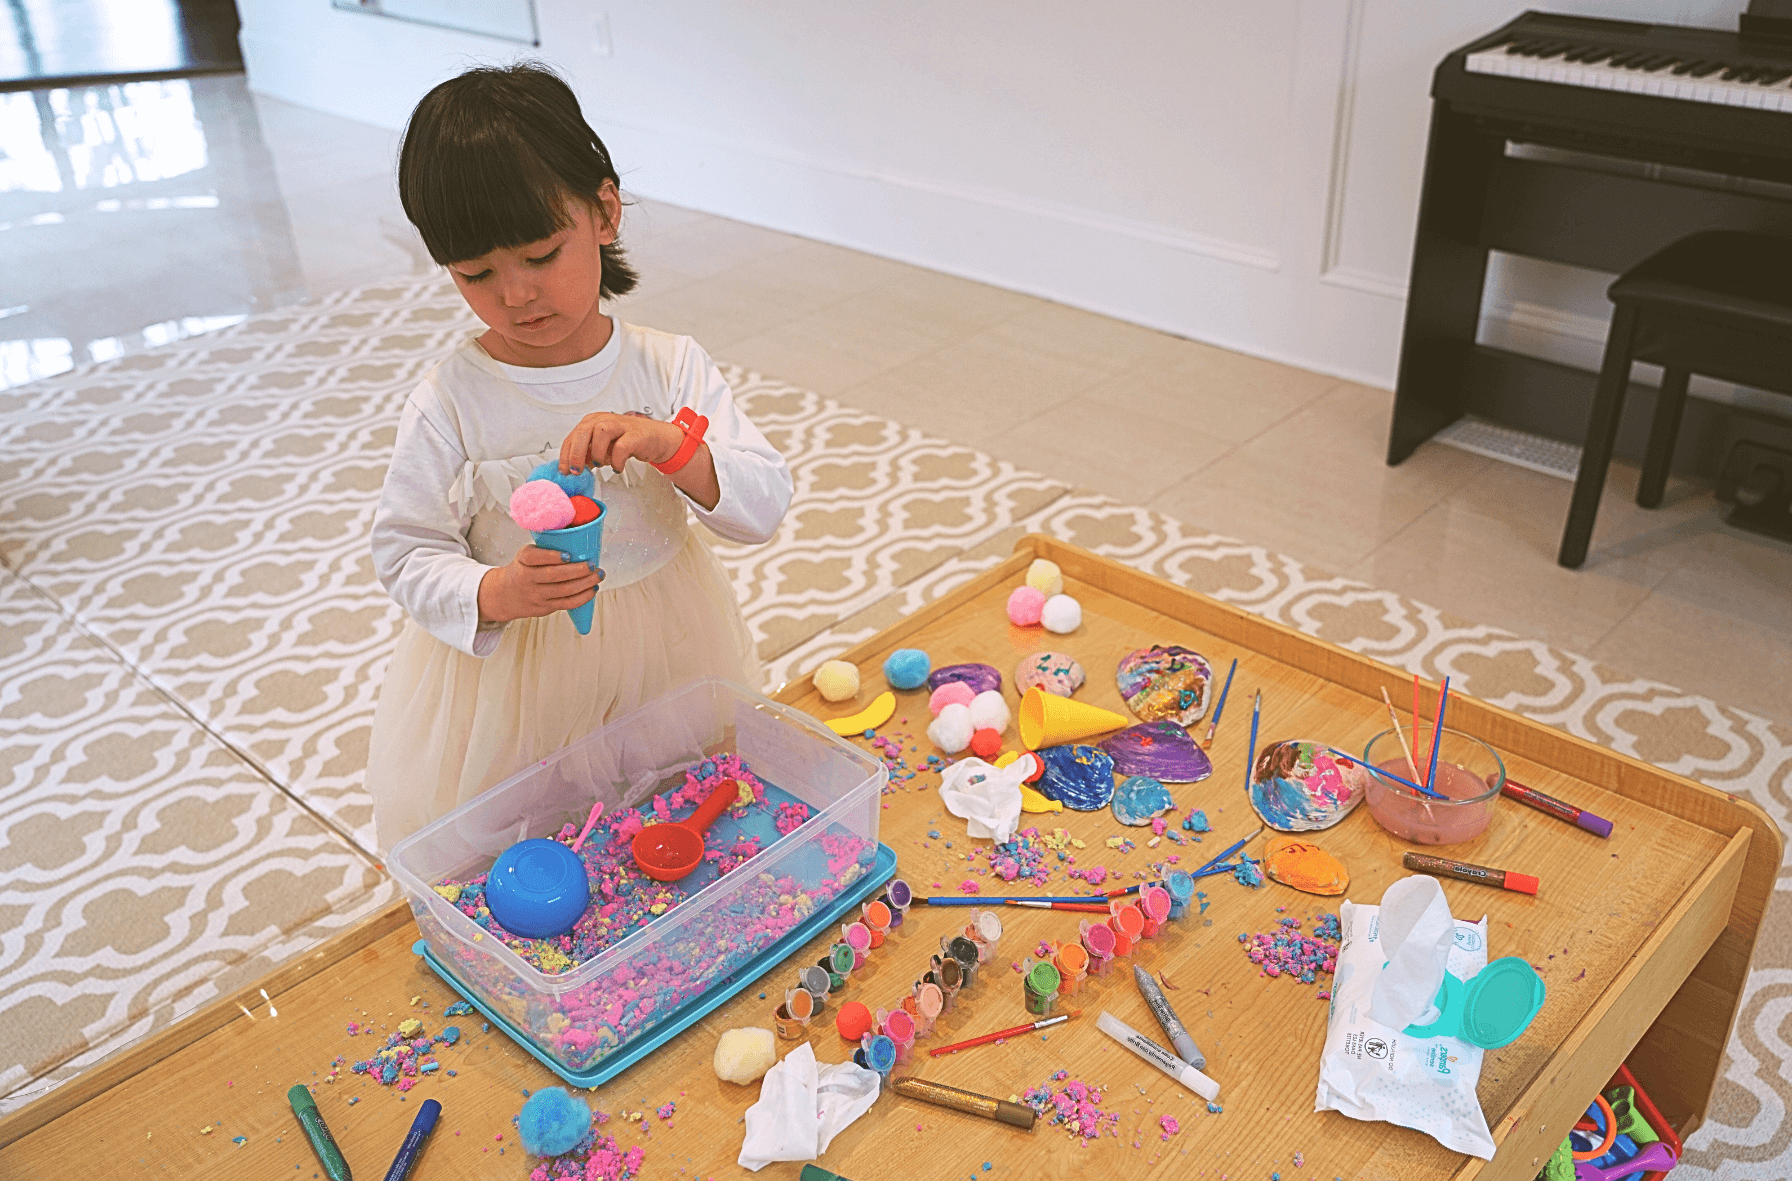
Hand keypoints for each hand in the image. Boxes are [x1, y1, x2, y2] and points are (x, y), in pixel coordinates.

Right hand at [478, 545, 603, 622]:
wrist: (506, 594)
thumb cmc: (524, 569)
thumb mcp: (526, 555)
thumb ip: (546, 549)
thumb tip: (579, 539)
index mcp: (523, 560)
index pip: (534, 557)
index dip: (551, 556)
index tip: (568, 555)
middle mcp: (527, 578)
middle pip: (554, 575)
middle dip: (578, 570)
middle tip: (593, 565)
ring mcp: (535, 595)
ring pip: (564, 591)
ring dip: (586, 583)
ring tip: (598, 575)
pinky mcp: (544, 607)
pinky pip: (567, 604)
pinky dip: (583, 597)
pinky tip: (592, 589)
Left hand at [559, 412, 680, 474]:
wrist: (654, 438)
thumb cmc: (626, 441)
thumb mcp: (602, 448)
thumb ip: (587, 455)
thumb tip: (572, 470)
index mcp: (592, 422)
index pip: (573, 436)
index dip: (566, 455)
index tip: (564, 471)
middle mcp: (604, 420)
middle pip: (583, 431)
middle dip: (576, 453)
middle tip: (577, 471)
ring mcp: (620, 425)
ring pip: (601, 431)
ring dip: (597, 452)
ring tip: (600, 465)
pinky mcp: (635, 435)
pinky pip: (622, 446)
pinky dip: (616, 460)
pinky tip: (617, 467)